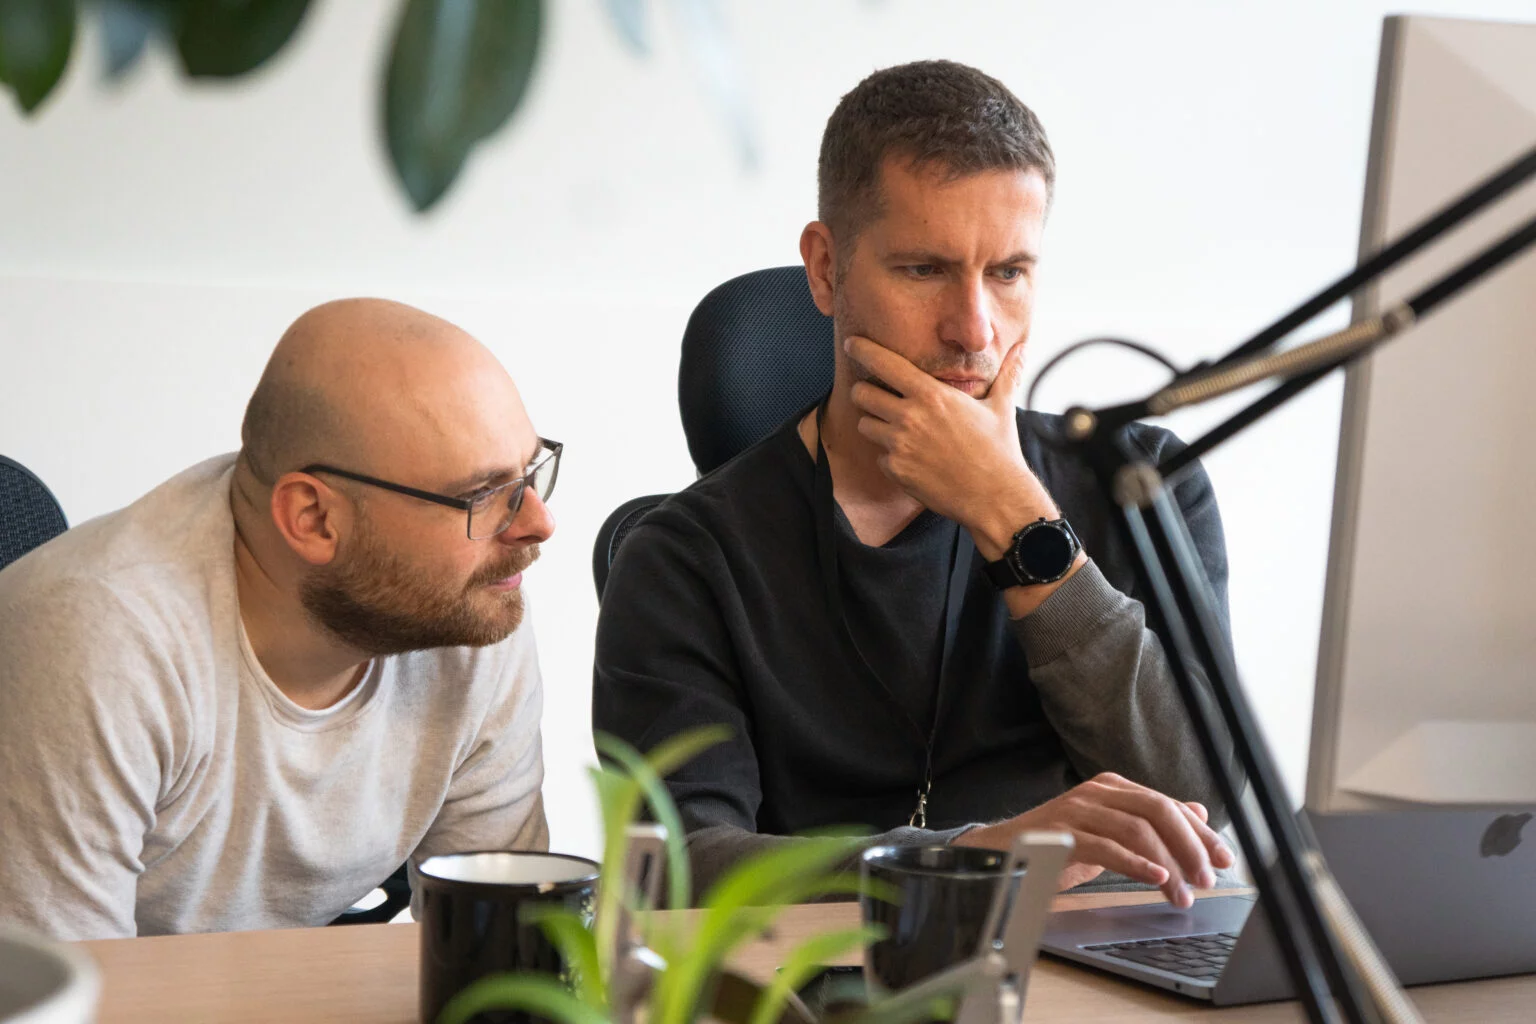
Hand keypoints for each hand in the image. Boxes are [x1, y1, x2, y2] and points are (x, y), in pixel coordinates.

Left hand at [842, 335, 1052, 558]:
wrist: (995, 496)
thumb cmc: (999, 450)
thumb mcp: (1002, 407)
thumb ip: (1006, 374)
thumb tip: (1022, 348)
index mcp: (931, 395)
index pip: (884, 363)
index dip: (863, 349)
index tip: (852, 343)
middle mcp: (909, 417)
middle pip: (862, 393)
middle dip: (866, 392)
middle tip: (878, 396)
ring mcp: (899, 445)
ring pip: (865, 424)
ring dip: (876, 425)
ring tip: (900, 431)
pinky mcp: (896, 470)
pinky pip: (879, 457)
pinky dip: (890, 457)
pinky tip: (914, 460)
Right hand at [953, 773, 1234, 908]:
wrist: (1003, 852)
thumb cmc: (1060, 843)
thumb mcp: (1111, 831)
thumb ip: (1150, 821)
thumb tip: (1198, 812)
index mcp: (1113, 787)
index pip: (1168, 804)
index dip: (1201, 832)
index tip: (1224, 859)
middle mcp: (1097, 792)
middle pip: (1158, 810)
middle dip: (1190, 846)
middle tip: (1208, 879)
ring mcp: (1077, 810)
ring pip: (1137, 830)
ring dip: (1168, 866)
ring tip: (1184, 894)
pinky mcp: (1060, 835)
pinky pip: (1106, 847)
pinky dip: (1136, 864)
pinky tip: (1156, 880)